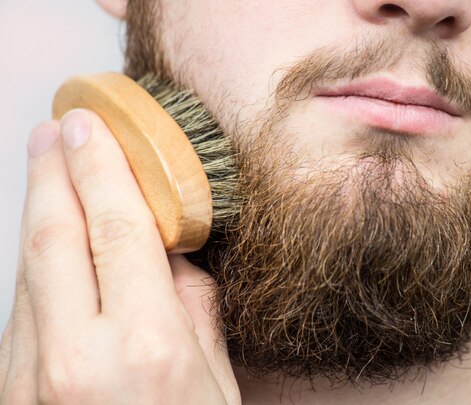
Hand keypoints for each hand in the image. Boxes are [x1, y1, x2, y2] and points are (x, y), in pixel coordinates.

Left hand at [0, 110, 240, 404]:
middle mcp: (78, 359)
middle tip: (55, 129)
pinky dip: (34, 265)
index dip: (102, 168)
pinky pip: (20, 311)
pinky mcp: (11, 394)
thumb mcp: (216, 383)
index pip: (119, 229)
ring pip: (27, 271)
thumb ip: (193, 308)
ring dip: (37, 214)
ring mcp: (31, 380)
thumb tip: (171, 254)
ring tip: (48, 172)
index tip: (90, 126)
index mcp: (148, 350)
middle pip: (56, 238)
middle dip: (53, 173)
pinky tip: (47, 244)